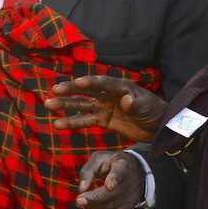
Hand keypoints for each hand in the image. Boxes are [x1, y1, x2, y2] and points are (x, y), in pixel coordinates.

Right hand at [47, 76, 166, 141]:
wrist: (159, 126)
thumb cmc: (154, 111)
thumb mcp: (147, 107)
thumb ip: (135, 104)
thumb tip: (126, 100)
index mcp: (120, 87)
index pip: (103, 83)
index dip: (91, 82)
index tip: (78, 82)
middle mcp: (109, 94)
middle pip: (87, 90)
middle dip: (70, 90)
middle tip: (55, 90)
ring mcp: (105, 107)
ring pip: (82, 105)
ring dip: (66, 105)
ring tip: (48, 105)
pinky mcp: (104, 120)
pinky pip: (86, 121)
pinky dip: (73, 122)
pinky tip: (59, 124)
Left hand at [75, 151, 144, 208]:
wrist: (134, 169)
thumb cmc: (111, 162)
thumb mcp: (98, 159)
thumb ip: (88, 171)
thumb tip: (82, 189)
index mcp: (122, 164)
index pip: (120, 172)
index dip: (114, 179)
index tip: (109, 186)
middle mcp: (130, 180)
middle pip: (113, 193)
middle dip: (94, 199)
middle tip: (78, 200)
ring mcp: (132, 195)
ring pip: (112, 206)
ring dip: (94, 207)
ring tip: (80, 203)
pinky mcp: (130, 205)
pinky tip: (90, 208)